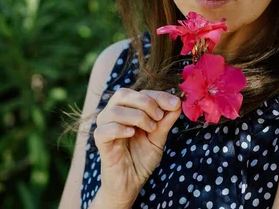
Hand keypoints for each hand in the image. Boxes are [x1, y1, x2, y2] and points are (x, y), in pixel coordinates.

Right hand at [93, 88, 181, 206]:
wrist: (131, 184)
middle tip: (159, 117)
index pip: (140, 93)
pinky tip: (132, 134)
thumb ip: (165, 121)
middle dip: (145, 102)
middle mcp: (113, 115)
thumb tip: (177, 103)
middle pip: (123, 94)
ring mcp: (105, 128)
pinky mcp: (101, 144)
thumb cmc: (142, 159)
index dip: (158, 95)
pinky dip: (120, 129)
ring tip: (150, 129)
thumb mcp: (158, 138)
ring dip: (137, 116)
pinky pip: (104, 130)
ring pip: (114, 110)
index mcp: (127, 110)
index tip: (175, 103)